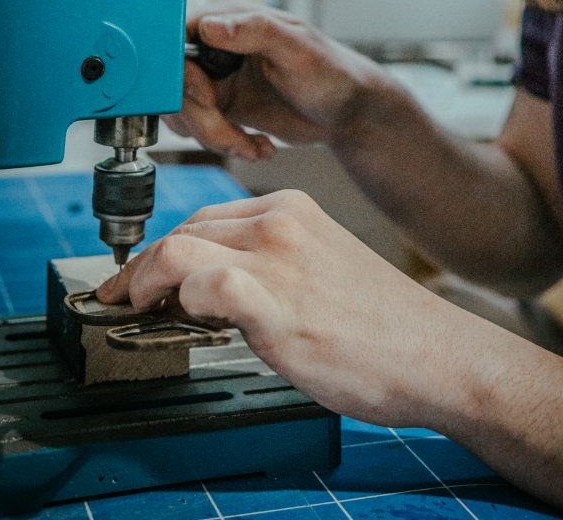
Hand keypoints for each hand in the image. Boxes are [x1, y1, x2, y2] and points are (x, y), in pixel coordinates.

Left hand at [96, 189, 444, 425]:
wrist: (435, 352)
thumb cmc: (385, 323)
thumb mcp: (323, 267)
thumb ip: (272, 265)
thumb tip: (214, 290)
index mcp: (292, 209)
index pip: (206, 217)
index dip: (167, 248)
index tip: (146, 275)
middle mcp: (281, 222)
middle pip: (184, 229)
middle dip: (143, 266)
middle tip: (126, 297)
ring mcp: (278, 260)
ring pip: (178, 250)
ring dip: (143, 281)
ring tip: (134, 310)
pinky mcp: (277, 303)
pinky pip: (206, 286)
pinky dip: (179, 302)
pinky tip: (179, 322)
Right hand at [165, 1, 387, 160]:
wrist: (347, 111)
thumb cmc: (331, 72)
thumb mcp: (295, 48)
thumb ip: (253, 31)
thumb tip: (209, 25)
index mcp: (231, 19)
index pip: (177, 39)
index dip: (182, 74)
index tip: (208, 98)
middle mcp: (217, 46)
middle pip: (175, 83)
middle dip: (201, 120)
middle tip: (234, 139)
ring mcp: (217, 77)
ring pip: (183, 112)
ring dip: (214, 138)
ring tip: (254, 147)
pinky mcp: (221, 105)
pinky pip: (198, 129)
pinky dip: (224, 145)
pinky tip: (258, 147)